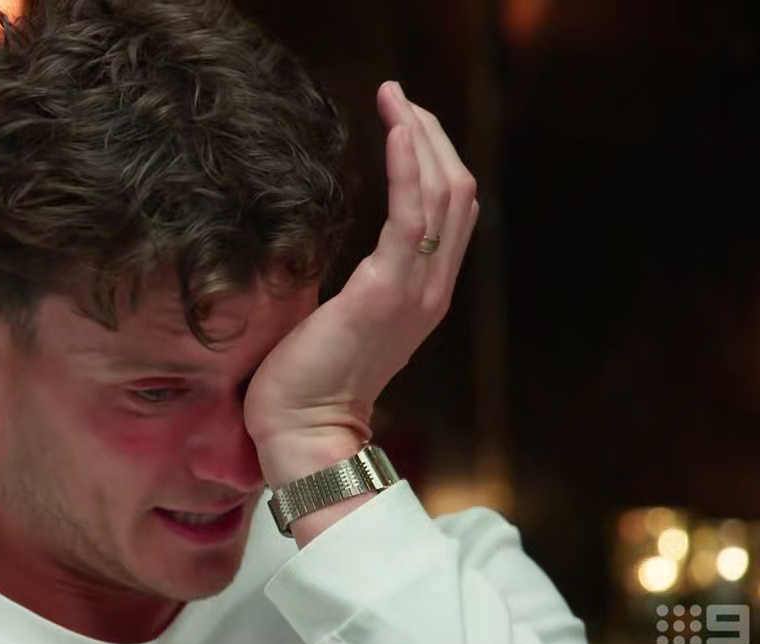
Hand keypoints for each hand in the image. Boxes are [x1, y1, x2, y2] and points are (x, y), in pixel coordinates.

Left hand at [244, 81, 478, 486]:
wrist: (303, 430)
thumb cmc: (309, 378)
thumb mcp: (342, 316)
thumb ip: (359, 281)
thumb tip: (337, 250)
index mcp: (423, 291)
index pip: (448, 210)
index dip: (434, 158)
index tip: (405, 119)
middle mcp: (431, 287)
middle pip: (456, 192)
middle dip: (432, 135)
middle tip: (399, 96)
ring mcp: (415, 291)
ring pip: (442, 196)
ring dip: (421, 138)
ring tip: (397, 98)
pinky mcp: (384, 293)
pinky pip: (409, 219)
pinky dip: (408, 169)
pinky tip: (398, 132)